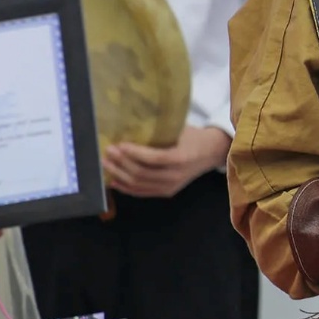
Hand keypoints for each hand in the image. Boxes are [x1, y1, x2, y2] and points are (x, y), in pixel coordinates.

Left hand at [104, 125, 230, 197]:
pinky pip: (142, 192)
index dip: (134, 153)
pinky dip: (126, 188)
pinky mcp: (167, 192)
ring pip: (139, 184)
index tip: (119, 144)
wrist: (212, 153)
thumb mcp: (181, 129)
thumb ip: (160, 131)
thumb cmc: (194, 137)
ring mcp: (170, 186)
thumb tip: (131, 125)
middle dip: (121, 163)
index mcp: (181, 158)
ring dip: (119, 175)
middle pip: (142, 173)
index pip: (153, 158)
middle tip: (108, 152)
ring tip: (106, 164)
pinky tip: (114, 181)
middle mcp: (175, 176)